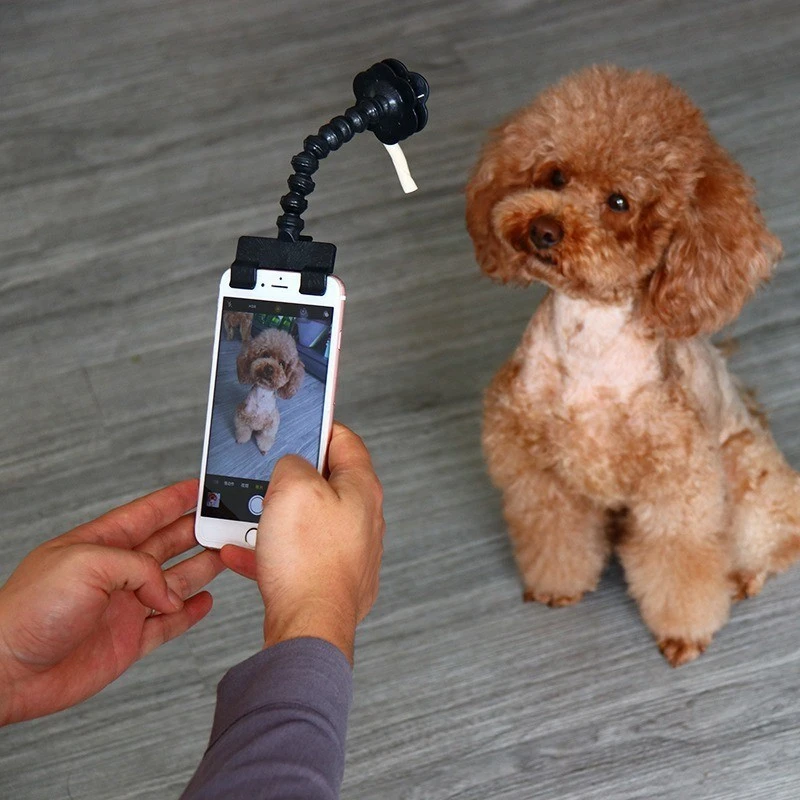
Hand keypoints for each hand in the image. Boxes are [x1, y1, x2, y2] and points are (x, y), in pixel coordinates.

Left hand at [0, 479, 223, 724]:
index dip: (176, 498)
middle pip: (169, 544)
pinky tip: (204, 601)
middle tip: (226, 523)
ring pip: (175, 581)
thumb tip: (170, 592)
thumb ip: (140, 568)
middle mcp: (116, 573)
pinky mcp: (128, 641)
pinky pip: (169, 623)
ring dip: (203, 567)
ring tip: (228, 557)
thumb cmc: (29, 612)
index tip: (202, 487)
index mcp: (102, 544)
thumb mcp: (88, 564)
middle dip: (198, 531)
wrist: (8, 672)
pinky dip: (190, 612)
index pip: (148, 513)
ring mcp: (124, 607)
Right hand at [221, 423, 384, 662]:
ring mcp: (350, 552)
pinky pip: (298, 556)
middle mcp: (363, 520)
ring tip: (252, 522)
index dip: (321, 428)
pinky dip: (271, 552)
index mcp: (362, 489)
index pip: (346, 442)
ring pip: (309, 522)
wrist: (310, 626)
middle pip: (327, 484)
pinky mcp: (332, 579)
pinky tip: (244, 555)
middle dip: (292, 481)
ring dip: (276, 519)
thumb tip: (292, 468)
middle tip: (269, 481)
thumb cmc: (308, 561)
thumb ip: (293, 464)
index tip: (303, 427)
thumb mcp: (292, 487)